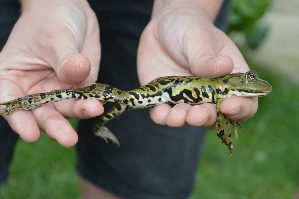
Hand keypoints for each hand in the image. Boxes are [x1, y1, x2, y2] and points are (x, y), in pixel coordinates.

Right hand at [0, 0, 101, 146]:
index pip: (9, 102)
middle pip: (41, 113)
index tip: (30, 133)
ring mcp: (58, 89)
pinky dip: (94, 102)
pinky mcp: (80, 86)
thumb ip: (65, 58)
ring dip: (79, 113)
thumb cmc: (51, 18)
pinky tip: (102, 103)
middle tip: (68, 139)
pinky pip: (86, 99)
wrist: (70, 9)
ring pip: (66, 109)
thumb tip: (77, 72)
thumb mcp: (55, 36)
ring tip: (94, 110)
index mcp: (13, 76)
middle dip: (55, 126)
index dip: (18, 120)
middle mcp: (35, 88)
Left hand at [137, 1, 257, 127]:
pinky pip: (163, 113)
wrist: (163, 28)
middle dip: (205, 118)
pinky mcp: (164, 99)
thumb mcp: (199, 37)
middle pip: (214, 116)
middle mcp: (209, 94)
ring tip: (175, 116)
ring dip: (182, 121)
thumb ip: (206, 55)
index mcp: (228, 79)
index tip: (228, 106)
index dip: (240, 108)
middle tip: (198, 115)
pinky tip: (159, 113)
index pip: (244, 101)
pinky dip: (161, 116)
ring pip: (187, 118)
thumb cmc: (189, 29)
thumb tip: (225, 66)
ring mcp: (185, 99)